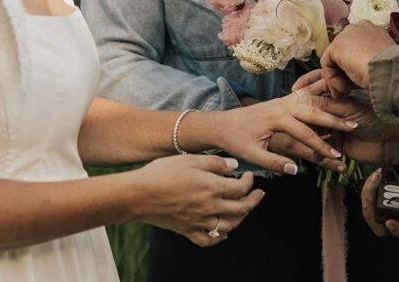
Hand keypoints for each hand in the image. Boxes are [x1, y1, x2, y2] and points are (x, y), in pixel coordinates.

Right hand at [132, 154, 262, 246]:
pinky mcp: (187, 230)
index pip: (242, 188)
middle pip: (241, 209)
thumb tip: (234, 165)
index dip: (249, 182)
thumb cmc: (162, 173)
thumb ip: (215, 163)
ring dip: (241, 218)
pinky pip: (208, 239)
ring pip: (229, 225)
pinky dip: (219, 238)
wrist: (138, 195)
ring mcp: (199, 221)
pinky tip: (223, 233)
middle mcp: (210, 207)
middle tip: (259, 194)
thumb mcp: (191, 159)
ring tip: (244, 210)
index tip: (249, 175)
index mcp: (213, 188)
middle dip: (253, 201)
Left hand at [238, 83, 346, 172]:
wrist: (221, 124)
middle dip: (335, 120)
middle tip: (354, 126)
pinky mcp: (282, 100)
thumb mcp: (251, 155)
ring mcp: (282, 100)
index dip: (322, 146)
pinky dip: (320, 96)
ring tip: (348, 113)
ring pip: (312, 103)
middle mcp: (282, 105)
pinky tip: (333, 95)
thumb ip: (274, 163)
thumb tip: (296, 170)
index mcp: (276, 118)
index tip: (337, 155)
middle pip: (314, 112)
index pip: (305, 133)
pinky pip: (305, 97)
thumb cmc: (235, 140)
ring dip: (331, 108)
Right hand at [301, 92, 398, 164]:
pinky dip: (318, 151)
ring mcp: (334, 128)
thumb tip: (301, 99)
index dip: (303, 96)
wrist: (392, 141)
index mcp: (338, 96)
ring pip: (313, 132)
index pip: (315, 94)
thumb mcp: (350, 108)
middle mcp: (334, 112)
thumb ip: (326, 104)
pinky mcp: (337, 145)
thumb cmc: (377, 117)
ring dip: (308, 136)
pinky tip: (315, 152)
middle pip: (311, 115)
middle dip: (303, 120)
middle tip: (294, 124)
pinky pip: (321, 149)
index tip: (292, 98)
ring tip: (303, 138)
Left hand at [321, 22, 394, 96]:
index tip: (353, 81)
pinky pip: (327, 63)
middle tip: (342, 89)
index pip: (356, 47)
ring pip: (334, 58)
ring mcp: (347, 35)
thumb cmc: (391, 69)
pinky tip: (342, 89)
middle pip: (343, 51)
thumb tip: (352, 75)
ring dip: (337, 78)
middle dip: (341, 72)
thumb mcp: (379, 63)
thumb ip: (365, 63)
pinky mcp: (337, 45)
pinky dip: (332, 78)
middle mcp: (358, 28)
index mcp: (372, 30)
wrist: (391, 69)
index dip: (352, 65)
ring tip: (343, 92)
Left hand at [360, 168, 398, 243]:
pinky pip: (369, 201)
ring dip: (368, 194)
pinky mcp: (377, 206)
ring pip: (370, 213)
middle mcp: (396, 224)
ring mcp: (385, 217)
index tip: (390, 222)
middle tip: (372, 192)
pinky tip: (376, 175)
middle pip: (379, 227)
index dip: (398, 231)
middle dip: (371, 210)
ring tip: (376, 176)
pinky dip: (369, 188)